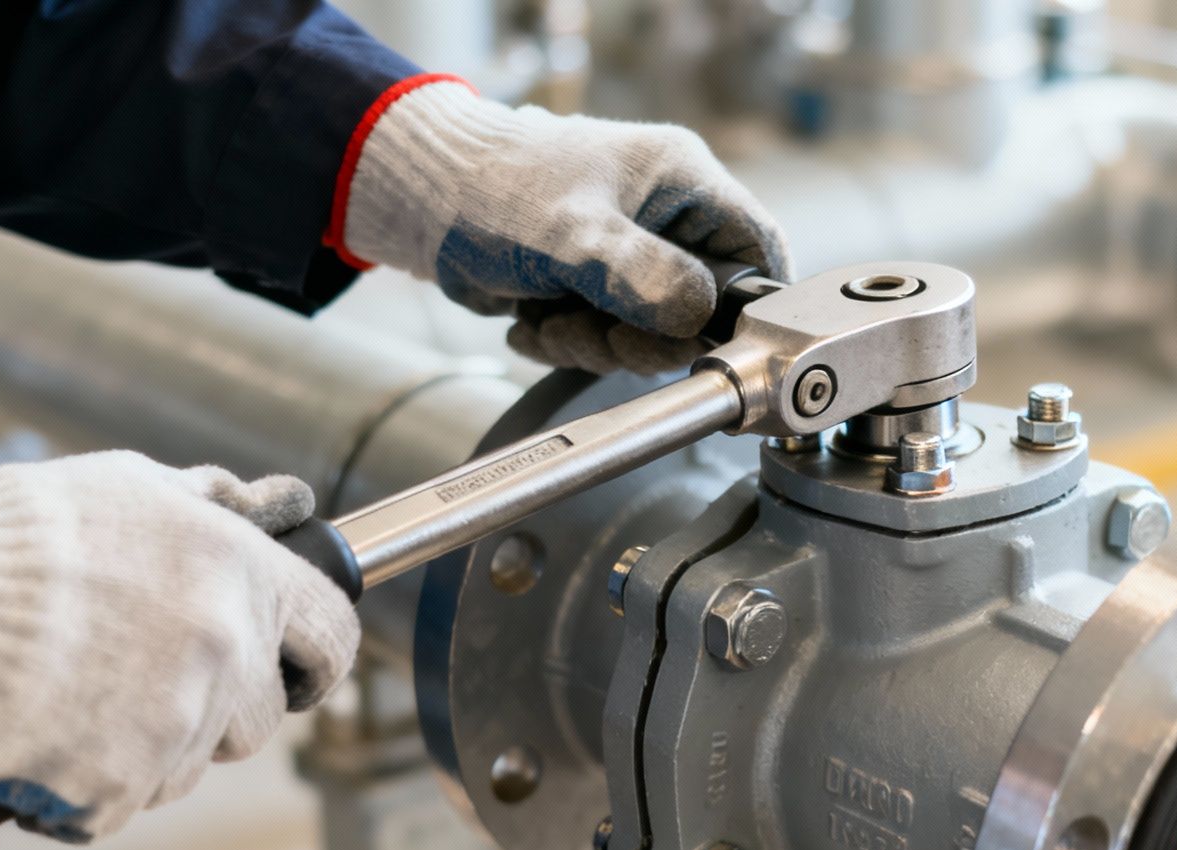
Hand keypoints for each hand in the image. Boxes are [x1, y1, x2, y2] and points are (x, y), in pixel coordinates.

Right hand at [0, 452, 360, 841]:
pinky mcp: (117, 788)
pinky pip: (124, 803)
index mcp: (243, 576)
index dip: (316, 657)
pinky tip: (46, 735)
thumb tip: (281, 503)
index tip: (297, 671)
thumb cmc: (17, 538)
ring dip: (152, 745)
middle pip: (262, 716)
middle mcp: (226, 653)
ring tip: (78, 694)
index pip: (334, 636)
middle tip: (145, 675)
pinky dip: (89, 785)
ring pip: (193, 764)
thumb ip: (217, 505)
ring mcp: (176, 727)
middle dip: (219, 705)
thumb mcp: (130, 487)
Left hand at [339, 79, 790, 374]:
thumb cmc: (491, 187)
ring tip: (550, 315)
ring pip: (650, 333)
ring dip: (596, 342)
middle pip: (700, 307)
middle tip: (602, 331)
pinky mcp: (595, 288)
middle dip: (644, 335)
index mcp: (681, 180)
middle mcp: (664, 218)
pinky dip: (568, 342)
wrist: (420, 202)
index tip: (716, 343)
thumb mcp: (575, 234)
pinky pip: (608, 340)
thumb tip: (696, 317)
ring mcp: (629, 255)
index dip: (746, 303)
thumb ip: (643, 276)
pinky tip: (533, 317)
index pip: (756, 247)